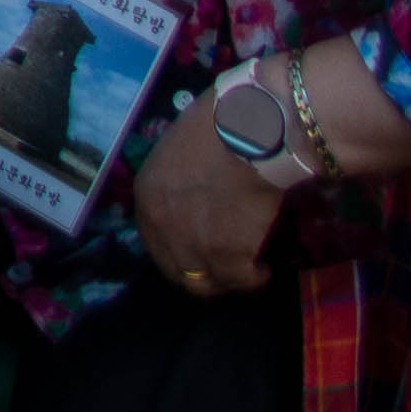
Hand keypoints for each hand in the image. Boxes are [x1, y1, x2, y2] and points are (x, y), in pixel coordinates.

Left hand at [134, 93, 293, 296]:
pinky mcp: (225, 254)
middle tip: (227, 270)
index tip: (203, 253)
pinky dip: (254, 279)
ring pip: (204, 283)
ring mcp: (190, 242)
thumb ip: (178, 184)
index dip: (181, 252)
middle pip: (176, 269)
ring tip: (248, 272)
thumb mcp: (179, 154)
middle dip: (202, 274)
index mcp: (146, 196)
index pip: (156, 242)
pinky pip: (239, 280)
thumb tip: (195, 198)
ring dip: (228, 281)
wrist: (250, 131)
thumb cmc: (221, 128)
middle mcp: (160, 224)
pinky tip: (264, 270)